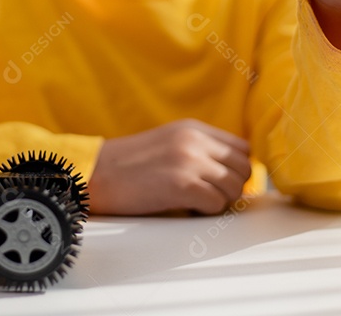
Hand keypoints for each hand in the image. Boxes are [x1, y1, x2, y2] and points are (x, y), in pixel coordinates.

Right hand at [88, 119, 251, 214]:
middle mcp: (195, 141)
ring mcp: (189, 162)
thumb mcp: (168, 143)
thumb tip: (230, 172)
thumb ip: (198, 149)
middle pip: (244, 167)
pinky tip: (186, 208)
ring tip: (196, 202)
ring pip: (234, 187)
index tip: (222, 182)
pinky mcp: (182, 185)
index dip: (237, 168)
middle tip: (211, 197)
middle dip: (233, 187)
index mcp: (193, 129)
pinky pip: (217, 204)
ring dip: (220, 201)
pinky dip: (205, 211)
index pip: (243, 147)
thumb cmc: (128, 165)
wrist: (96, 174)